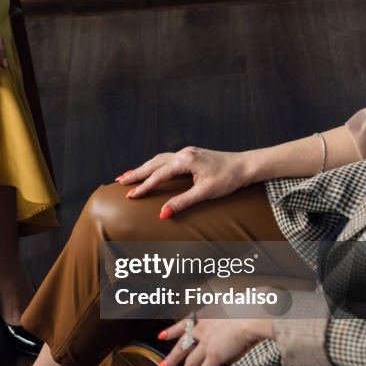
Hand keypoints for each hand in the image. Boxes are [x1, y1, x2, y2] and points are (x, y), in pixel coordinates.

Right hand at [116, 147, 253, 215]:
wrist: (246, 165)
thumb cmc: (229, 178)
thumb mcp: (205, 193)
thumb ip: (182, 202)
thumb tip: (163, 214)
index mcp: (185, 160)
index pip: (158, 175)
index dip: (144, 187)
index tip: (130, 196)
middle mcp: (183, 153)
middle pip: (153, 164)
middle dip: (135, 173)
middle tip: (119, 182)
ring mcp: (186, 152)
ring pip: (158, 159)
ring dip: (142, 168)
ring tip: (128, 176)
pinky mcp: (190, 155)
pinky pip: (165, 159)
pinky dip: (153, 165)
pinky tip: (149, 169)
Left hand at [156, 318, 271, 365]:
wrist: (253, 315)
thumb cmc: (251, 307)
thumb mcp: (235, 305)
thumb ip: (230, 313)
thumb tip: (236, 315)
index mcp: (206, 316)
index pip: (185, 324)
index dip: (172, 331)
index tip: (162, 335)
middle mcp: (202, 329)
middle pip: (182, 347)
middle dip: (171, 358)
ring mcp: (206, 344)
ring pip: (190, 365)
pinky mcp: (214, 356)